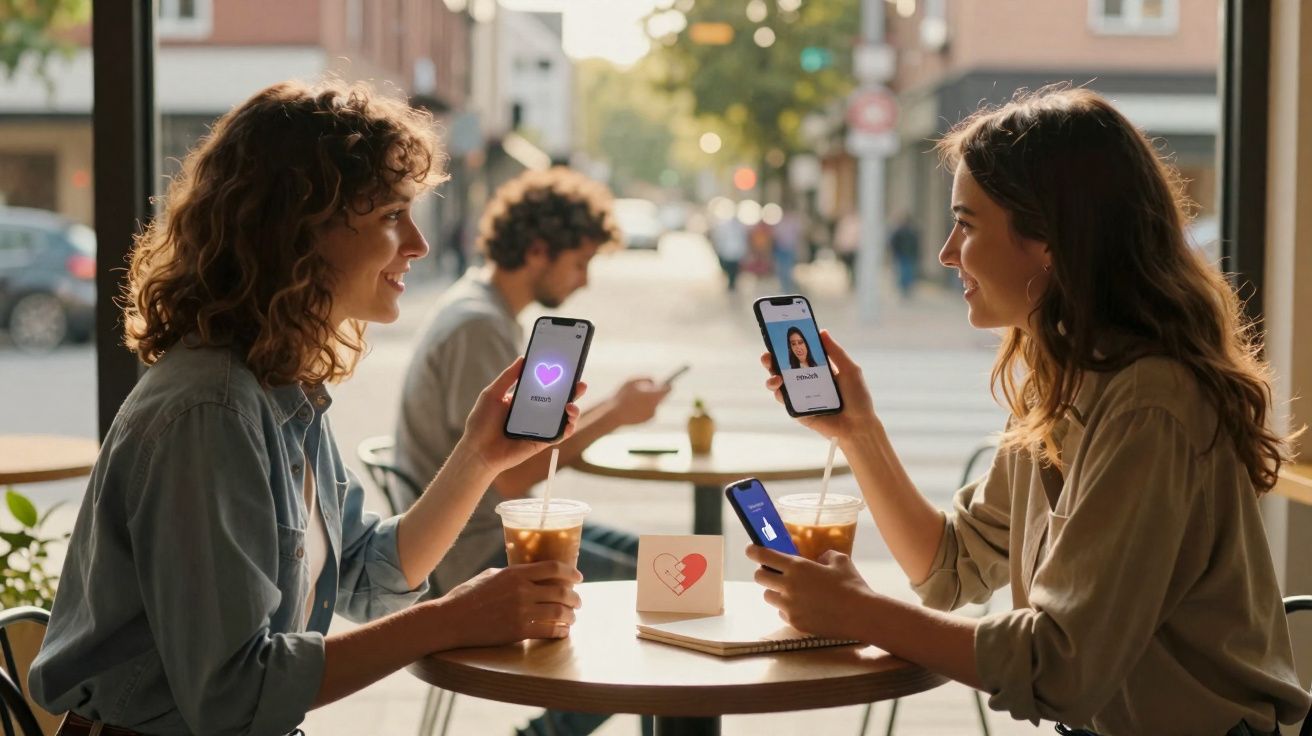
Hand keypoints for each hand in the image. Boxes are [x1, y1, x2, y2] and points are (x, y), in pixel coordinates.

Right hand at [430, 561, 583, 648]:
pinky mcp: (518, 631)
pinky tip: (562, 631)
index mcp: (516, 573)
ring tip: (572, 617)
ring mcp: (521, 611)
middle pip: (561, 592)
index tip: (579, 578)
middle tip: (578, 602)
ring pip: (559, 612)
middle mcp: (522, 590)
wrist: (451, 620)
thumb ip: (513, 574)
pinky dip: (560, 631)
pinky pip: (549, 630)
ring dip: (570, 616)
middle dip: (575, 598)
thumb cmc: (467, 596)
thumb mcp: (491, 575)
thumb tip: (531, 574)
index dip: (571, 573)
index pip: (553, 568)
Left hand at [459, 357, 586, 473]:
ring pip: (563, 417)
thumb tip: (523, 358)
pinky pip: (560, 434)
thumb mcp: (492, 394)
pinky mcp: (542, 441)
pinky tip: (569, 421)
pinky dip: (568, 428)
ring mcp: (540, 427)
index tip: (567, 367)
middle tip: (580, 383)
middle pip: (559, 400)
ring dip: (574, 410)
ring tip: (571, 405)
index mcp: (524, 399)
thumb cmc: (481, 422)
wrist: (477, 450)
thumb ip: (508, 377)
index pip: (545, 385)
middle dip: (572, 391)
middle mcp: (535, 412)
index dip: (557, 377)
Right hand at [608, 377, 671, 426]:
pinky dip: (644, 409)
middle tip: (651, 389)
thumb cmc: (622, 396)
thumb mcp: (632, 381)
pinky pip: (648, 412)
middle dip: (657, 393)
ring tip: (637, 398)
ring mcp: (651, 414)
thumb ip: (645, 379)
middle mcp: (655, 405)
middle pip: (661, 397)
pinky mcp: (647, 421)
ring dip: (649, 401)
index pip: (668, 389)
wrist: (615, 414)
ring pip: (654, 405)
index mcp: (654, 395)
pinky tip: (634, 407)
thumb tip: (653, 382)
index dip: (666, 385)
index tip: (665, 383)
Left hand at [746, 544, 874, 641]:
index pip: (764, 556)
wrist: (861, 615)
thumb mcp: (840, 561)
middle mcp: (788, 586)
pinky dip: (787, 608)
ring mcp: (790, 607)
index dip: (753, 551)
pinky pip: (782, 612)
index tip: (750, 549)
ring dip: (775, 591)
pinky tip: (803, 606)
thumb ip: (824, 556)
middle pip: (759, 577)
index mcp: (797, 567)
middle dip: (763, 572)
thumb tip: (819, 559)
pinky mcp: (795, 623)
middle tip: (774, 571)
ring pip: (768, 596)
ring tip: (790, 591)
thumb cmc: (852, 585)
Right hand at [761, 330, 875, 441]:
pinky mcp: (798, 411)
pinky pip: (785, 402)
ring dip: (772, 378)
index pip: (799, 354)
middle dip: (771, 360)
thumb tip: (822, 331)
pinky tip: (781, 391)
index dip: (787, 345)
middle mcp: (807, 381)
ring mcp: (801, 396)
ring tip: (776, 377)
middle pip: (784, 368)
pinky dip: (780, 395)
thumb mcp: (850, 370)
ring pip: (780, 384)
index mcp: (818, 369)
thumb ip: (836, 352)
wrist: (859, 426)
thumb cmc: (858, 398)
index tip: (777, 336)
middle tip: (767, 356)